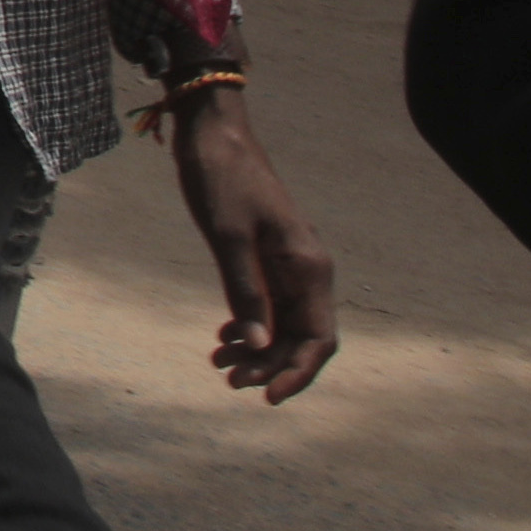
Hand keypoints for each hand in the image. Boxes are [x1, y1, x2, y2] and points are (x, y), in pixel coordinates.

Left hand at [160, 88, 336, 399]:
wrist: (212, 134)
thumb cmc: (220, 178)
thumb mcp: (226, 236)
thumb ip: (243, 290)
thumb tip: (258, 346)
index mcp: (308, 267)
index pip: (318, 339)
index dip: (298, 373)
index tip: (267, 396)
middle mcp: (307, 270)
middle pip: (301, 337)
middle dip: (270, 365)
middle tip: (227, 380)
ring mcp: (288, 264)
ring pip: (283, 324)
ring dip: (257, 349)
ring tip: (219, 364)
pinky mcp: (267, 257)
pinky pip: (269, 305)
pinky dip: (250, 325)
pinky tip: (224, 338)